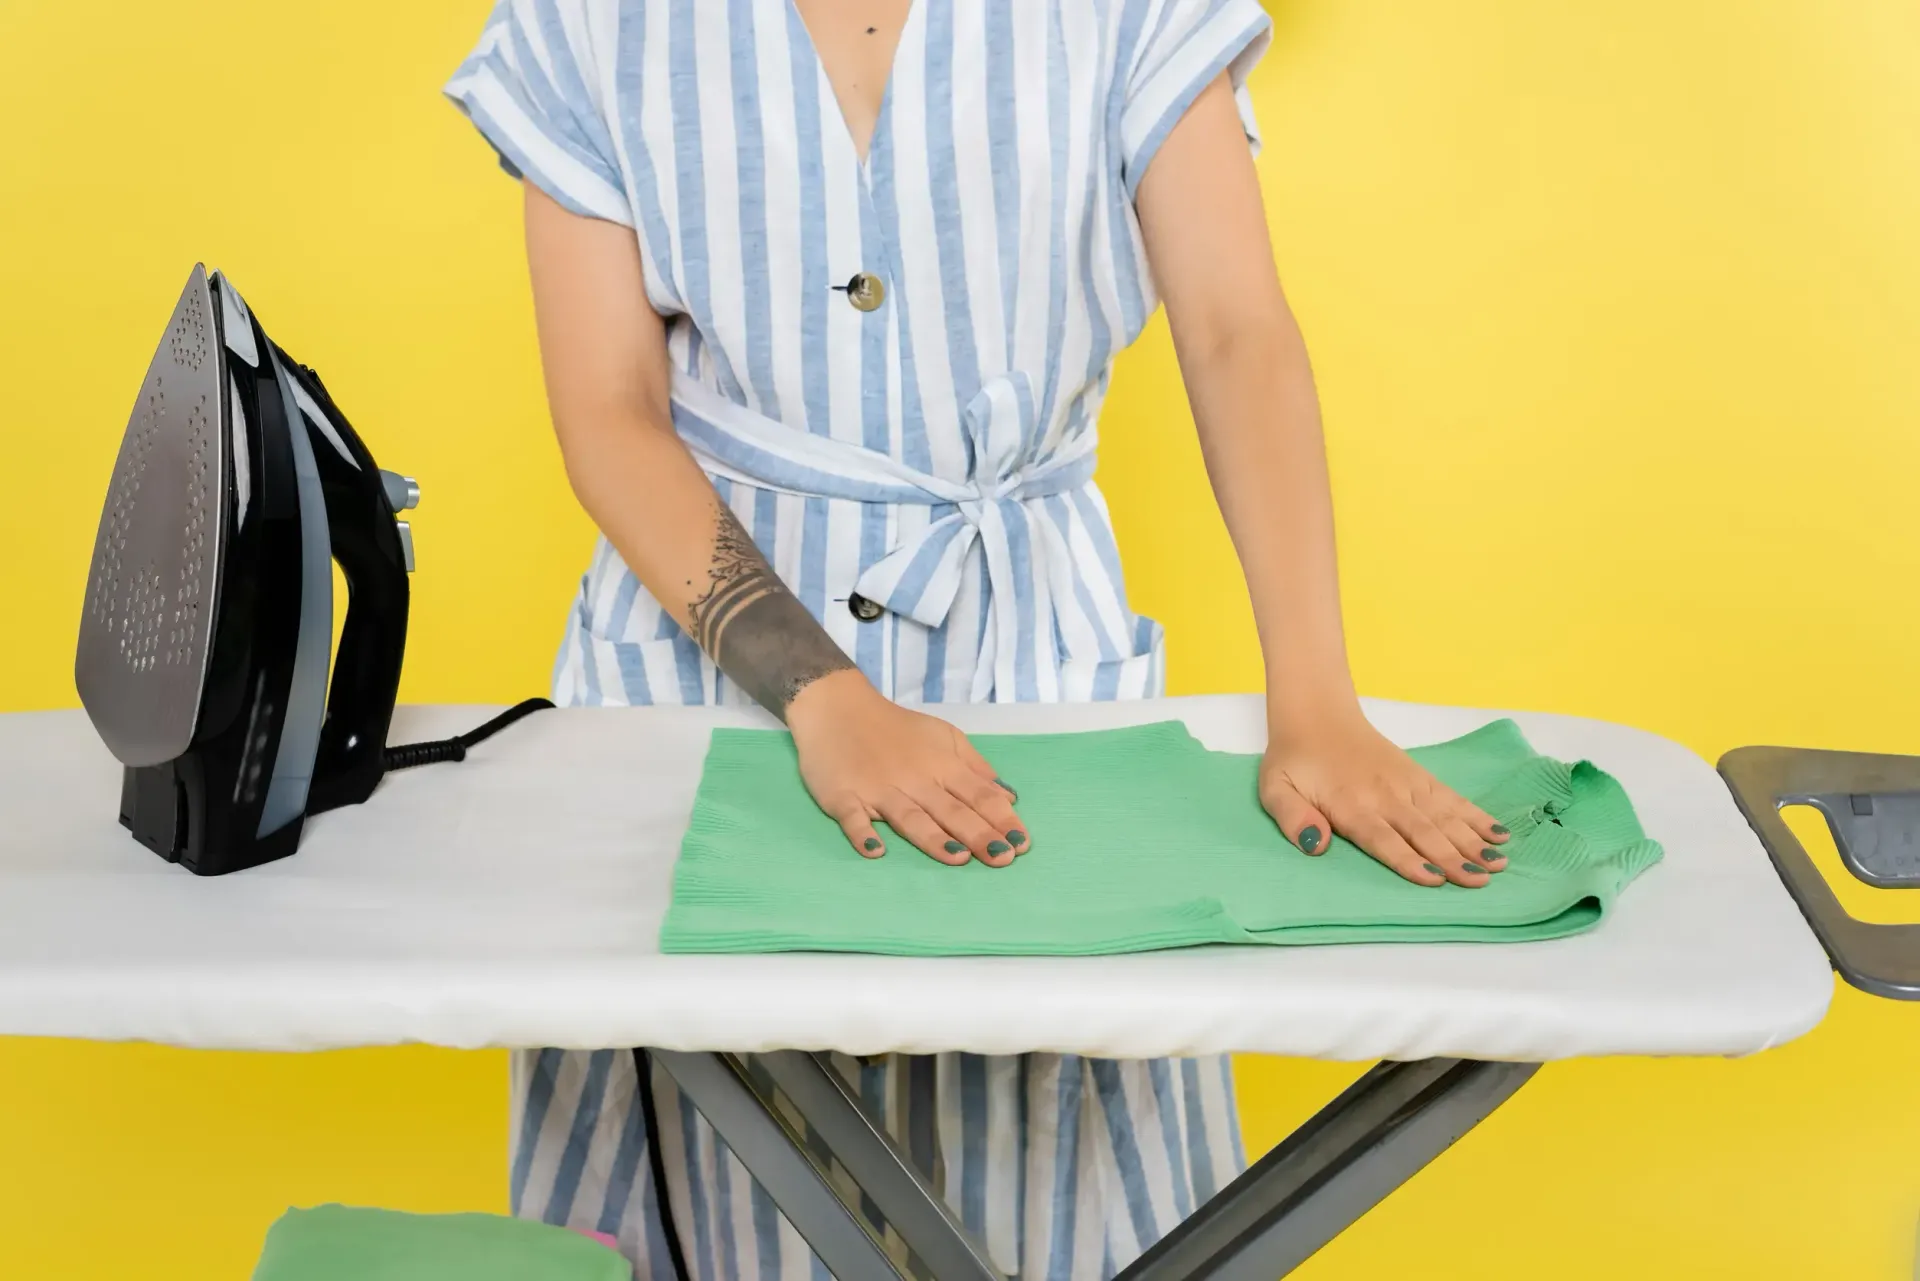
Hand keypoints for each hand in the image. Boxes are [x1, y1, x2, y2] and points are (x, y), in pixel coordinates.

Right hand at [785, 670, 1027, 866]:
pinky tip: (875, 850)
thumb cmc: (896, 728)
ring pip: (910, 816)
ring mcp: (878, 788)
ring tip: (957, 857)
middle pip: (951, 810)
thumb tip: (1008, 797)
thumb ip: (974, 766)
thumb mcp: (943, 736)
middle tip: (1003, 858)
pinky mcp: (843, 795)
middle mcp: (915, 779)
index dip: (1002, 819)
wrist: (838, 707)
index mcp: (941, 765)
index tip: (1023, 844)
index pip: (978, 795)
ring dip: (932, 837)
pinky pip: (853, 817)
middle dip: (979, 834)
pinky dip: (862, 833)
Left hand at [1260, 706, 1510, 886]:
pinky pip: (1450, 797)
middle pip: (1422, 831)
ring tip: (1499, 862)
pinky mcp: (1417, 775)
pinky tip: (1498, 832)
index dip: (1408, 860)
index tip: (1435, 879)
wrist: (1317, 712)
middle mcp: (1383, 795)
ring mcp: (1405, 783)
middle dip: (1453, 857)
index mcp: (1349, 803)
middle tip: (1480, 881)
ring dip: (1472, 840)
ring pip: (1443, 816)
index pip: (1382, 838)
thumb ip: (1293, 817)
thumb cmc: (1294, 758)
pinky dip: (1475, 814)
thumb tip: (1316, 845)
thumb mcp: (1274, 789)